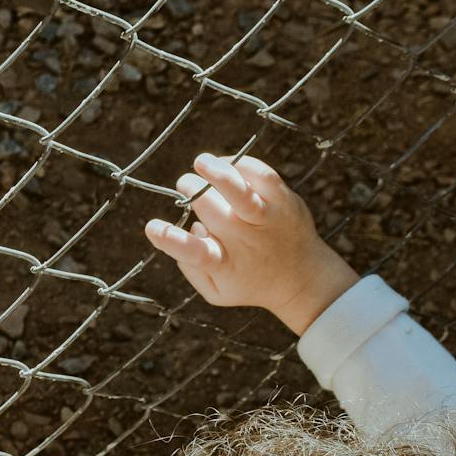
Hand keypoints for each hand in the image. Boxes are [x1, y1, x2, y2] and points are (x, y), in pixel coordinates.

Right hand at [147, 152, 358, 335]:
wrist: (304, 279)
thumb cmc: (249, 281)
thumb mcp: (216, 292)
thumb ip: (191, 268)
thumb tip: (189, 229)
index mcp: (223, 265)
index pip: (193, 253)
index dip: (170, 239)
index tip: (152, 227)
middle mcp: (245, 240)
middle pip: (210, 209)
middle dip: (190, 189)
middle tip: (185, 186)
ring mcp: (266, 219)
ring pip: (240, 190)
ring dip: (215, 171)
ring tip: (201, 163)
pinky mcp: (284, 201)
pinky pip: (263, 175)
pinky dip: (241, 164)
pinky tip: (228, 165)